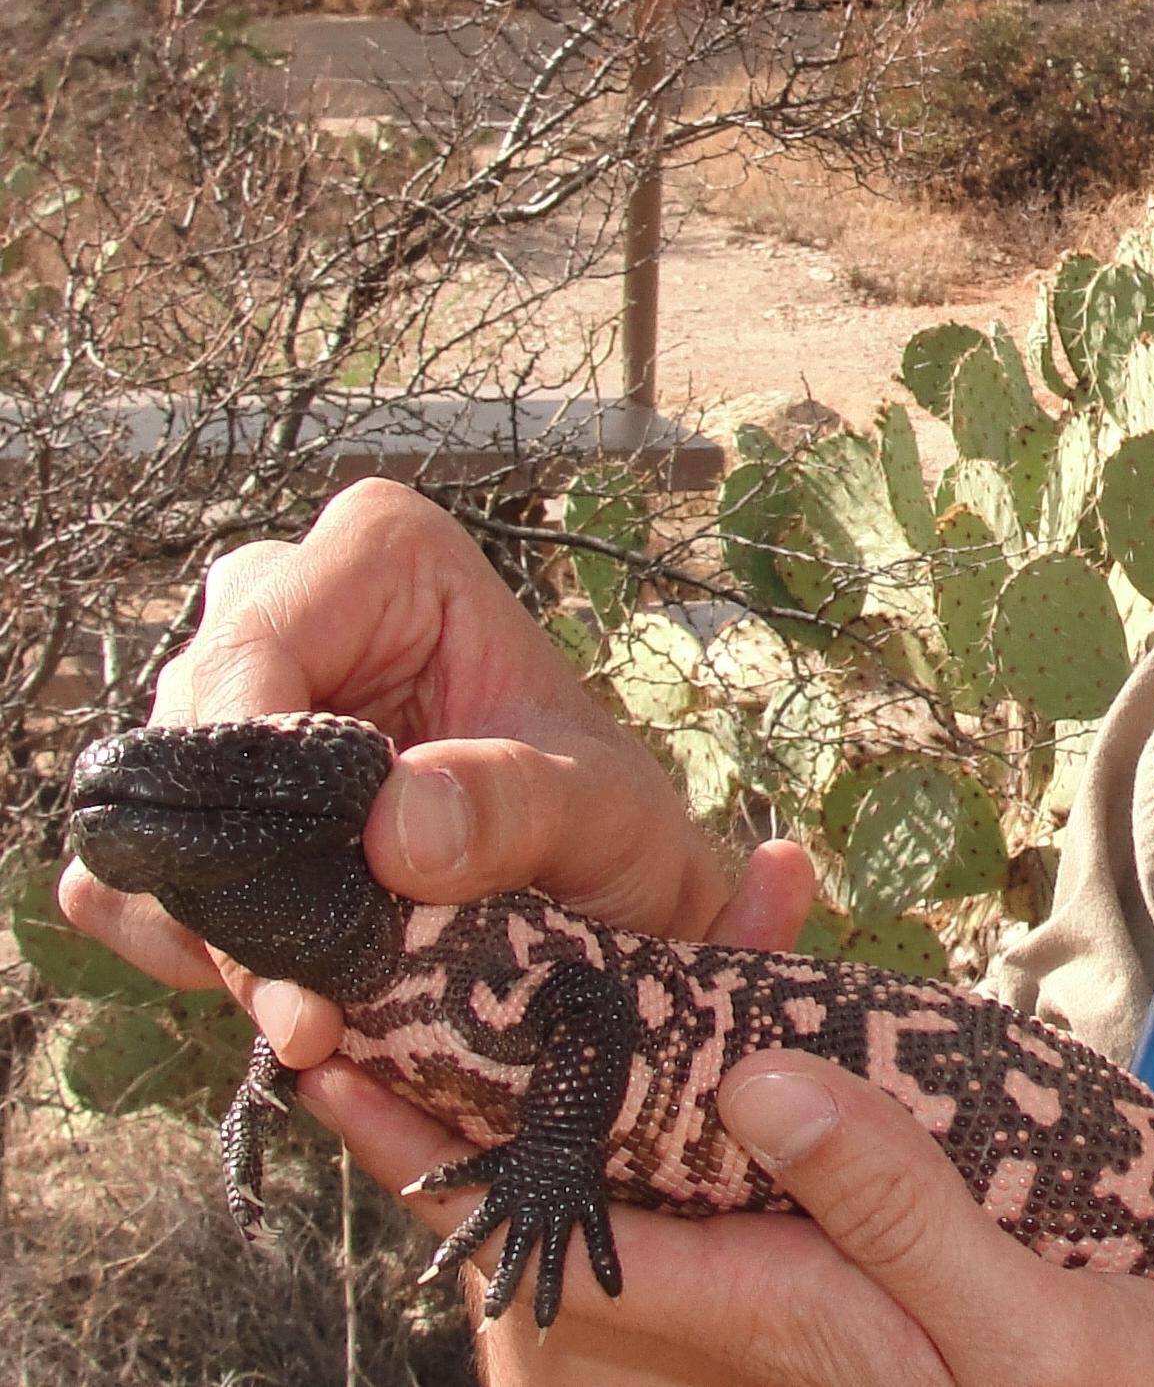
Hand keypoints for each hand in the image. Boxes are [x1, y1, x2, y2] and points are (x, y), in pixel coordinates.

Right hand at [58, 477, 803, 1061]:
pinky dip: (195, 954)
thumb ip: (519, 806)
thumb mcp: (605, 812)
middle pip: (185, 747)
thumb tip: (394, 826)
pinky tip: (290, 994)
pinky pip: (124, 880)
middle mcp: (279, 602)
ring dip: (219, 939)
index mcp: (382, 555)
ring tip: (324, 1017)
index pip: (253, 654)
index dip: (258, 786)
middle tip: (317, 1009)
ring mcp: (223, 698)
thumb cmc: (610, 823)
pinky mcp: (192, 796)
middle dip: (243, 889)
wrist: (603, 894)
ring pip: (145, 824)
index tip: (318, 909)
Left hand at [318, 1046, 1153, 1386]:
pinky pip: (715, 1206)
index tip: (361, 1063)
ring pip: (635, 1215)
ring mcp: (796, 1326)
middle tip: (402, 1010)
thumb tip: (756, 1082)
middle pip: (570, 1240)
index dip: (460, 1160)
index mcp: (796, 1342)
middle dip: (489, 1121)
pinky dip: (691, 1109)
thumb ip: (891, 1205)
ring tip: (555, 987)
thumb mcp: (1031, 1324)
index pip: (579, 1257)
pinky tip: (729, 1019)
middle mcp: (766, 1343)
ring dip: (589, 1099)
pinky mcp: (834, 1302)